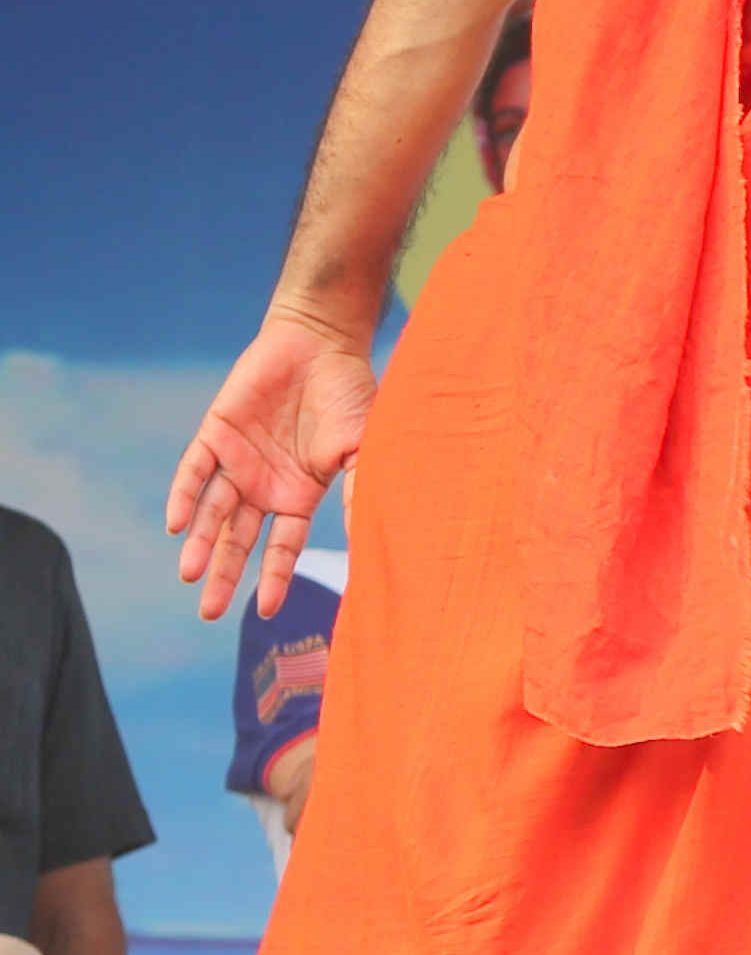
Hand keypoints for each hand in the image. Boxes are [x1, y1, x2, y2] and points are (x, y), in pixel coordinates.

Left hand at [169, 308, 375, 618]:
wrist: (320, 343)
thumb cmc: (350, 395)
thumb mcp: (362, 451)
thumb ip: (359, 493)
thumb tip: (371, 543)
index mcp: (298, 495)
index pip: (281, 547)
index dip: (274, 578)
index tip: (266, 611)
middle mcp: (263, 485)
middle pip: (238, 540)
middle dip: (224, 575)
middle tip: (208, 611)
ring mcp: (237, 461)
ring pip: (211, 512)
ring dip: (201, 543)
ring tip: (190, 574)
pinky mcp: (215, 433)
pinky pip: (194, 471)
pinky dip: (184, 496)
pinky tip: (176, 524)